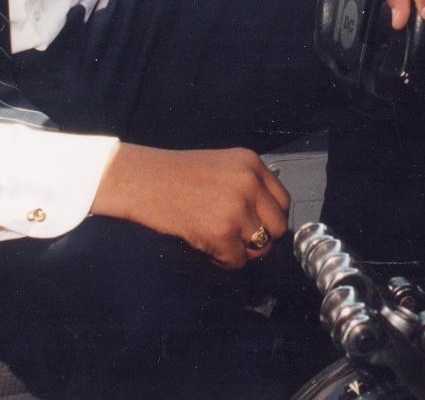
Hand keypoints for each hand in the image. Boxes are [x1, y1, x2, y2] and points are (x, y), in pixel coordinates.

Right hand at [91, 144, 290, 268]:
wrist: (142, 180)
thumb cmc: (174, 174)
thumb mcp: (222, 165)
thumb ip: (247, 184)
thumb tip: (266, 218)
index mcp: (251, 163)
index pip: (283, 201)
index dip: (270, 218)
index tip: (258, 226)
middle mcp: (249, 183)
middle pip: (278, 226)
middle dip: (260, 238)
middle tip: (237, 239)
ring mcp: (236, 208)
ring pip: (260, 247)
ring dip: (240, 250)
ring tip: (217, 240)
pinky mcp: (221, 232)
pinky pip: (236, 261)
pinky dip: (222, 260)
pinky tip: (206, 246)